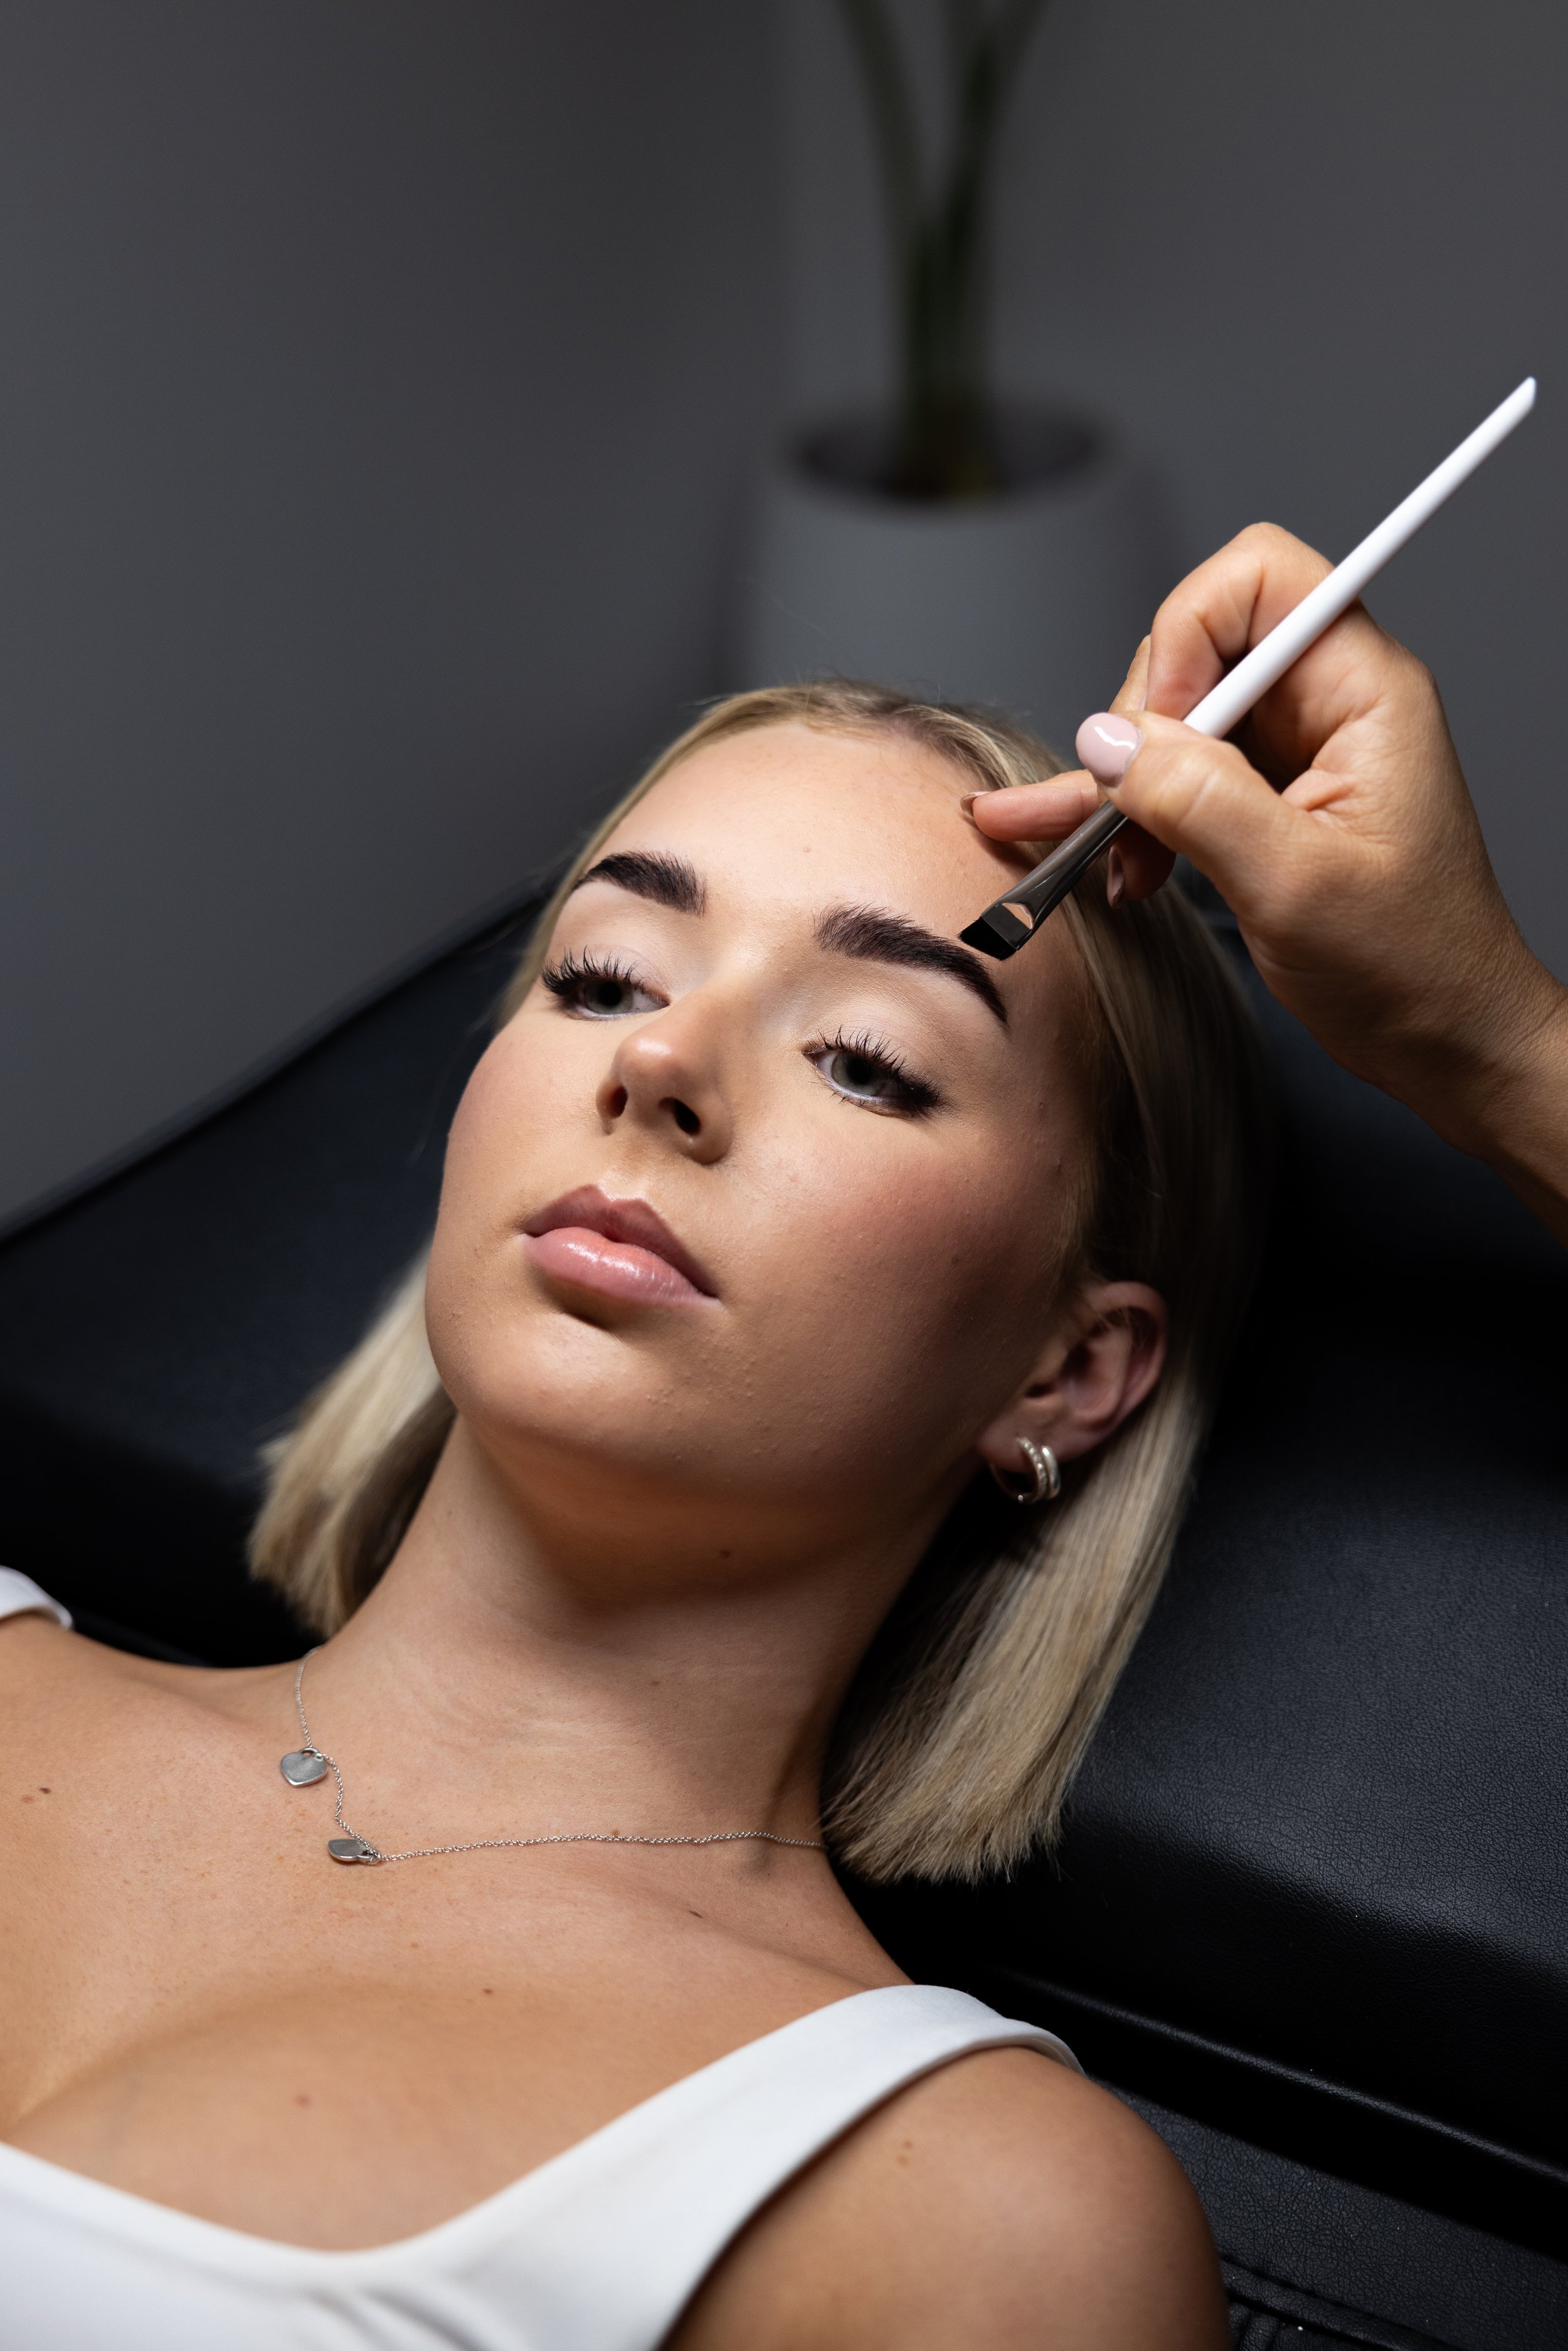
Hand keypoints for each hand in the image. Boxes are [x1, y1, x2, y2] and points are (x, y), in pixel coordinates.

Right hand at [972, 523, 1567, 1242]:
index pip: (1257, 579)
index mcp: (1363, 690)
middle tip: (1126, 813)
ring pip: (1172, 718)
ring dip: (1121, 783)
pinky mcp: (1262, 800)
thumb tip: (1104, 742)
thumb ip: (1196, 800)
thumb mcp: (1295, 885)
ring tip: (1098, 857)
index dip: (1187, 636)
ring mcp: (1293, 752)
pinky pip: (1173, 778)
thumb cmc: (1412, 968)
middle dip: (1141, 727)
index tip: (1161, 733)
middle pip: (1196, 646)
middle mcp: (1327, 703)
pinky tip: (1080, 851)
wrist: (1446, 1043)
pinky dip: (1125, 813)